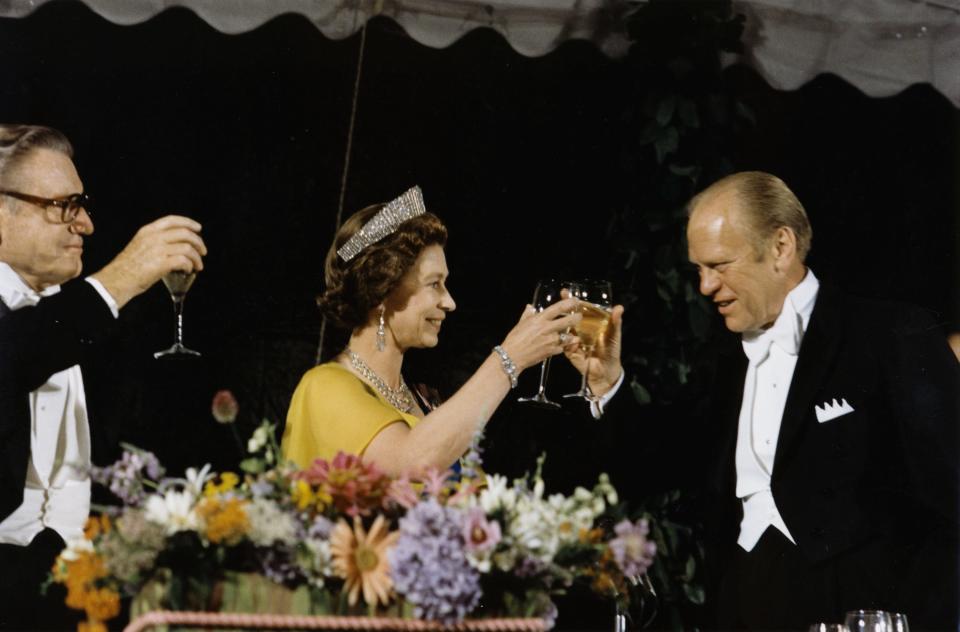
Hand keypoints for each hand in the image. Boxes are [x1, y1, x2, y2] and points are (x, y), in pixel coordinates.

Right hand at [91, 215, 206, 307]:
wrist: (116, 280)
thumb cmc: (128, 267)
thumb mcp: (140, 245)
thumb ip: (155, 242)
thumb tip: (176, 246)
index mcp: (148, 231)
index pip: (172, 220)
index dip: (188, 223)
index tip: (198, 228)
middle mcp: (154, 237)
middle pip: (185, 233)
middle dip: (198, 242)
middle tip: (203, 252)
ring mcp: (158, 250)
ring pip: (188, 248)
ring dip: (196, 258)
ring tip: (197, 266)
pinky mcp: (161, 263)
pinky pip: (184, 261)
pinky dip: (189, 266)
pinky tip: (188, 271)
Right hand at [499, 297, 580, 371]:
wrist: (512, 356)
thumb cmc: (514, 339)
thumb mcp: (520, 323)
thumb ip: (528, 314)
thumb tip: (530, 307)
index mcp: (540, 319)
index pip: (558, 308)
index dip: (569, 303)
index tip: (575, 301)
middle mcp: (547, 328)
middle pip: (568, 321)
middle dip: (576, 318)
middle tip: (579, 317)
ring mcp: (551, 341)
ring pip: (568, 336)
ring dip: (571, 335)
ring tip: (572, 335)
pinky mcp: (552, 351)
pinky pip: (562, 348)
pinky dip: (562, 347)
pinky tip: (560, 346)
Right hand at [564, 304, 622, 396]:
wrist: (607, 372)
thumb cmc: (612, 351)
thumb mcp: (614, 335)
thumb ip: (615, 322)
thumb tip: (619, 307)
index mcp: (589, 323)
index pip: (579, 309)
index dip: (572, 301)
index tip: (565, 292)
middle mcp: (579, 330)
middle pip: (568, 317)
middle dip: (562, 308)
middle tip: (560, 300)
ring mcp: (572, 340)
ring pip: (563, 330)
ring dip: (562, 325)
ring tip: (564, 320)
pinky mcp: (570, 352)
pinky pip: (565, 346)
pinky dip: (569, 343)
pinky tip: (575, 343)